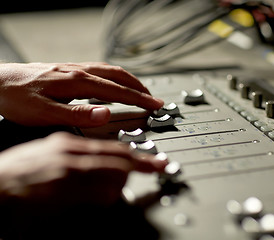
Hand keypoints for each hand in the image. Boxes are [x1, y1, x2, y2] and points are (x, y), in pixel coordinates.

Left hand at [0, 62, 163, 126]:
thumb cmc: (16, 98)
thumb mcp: (44, 113)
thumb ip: (77, 114)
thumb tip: (106, 114)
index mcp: (77, 82)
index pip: (117, 90)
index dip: (139, 98)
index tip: (155, 105)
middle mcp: (78, 72)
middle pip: (118, 75)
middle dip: (139, 87)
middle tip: (154, 98)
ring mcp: (73, 69)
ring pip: (110, 70)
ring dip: (129, 80)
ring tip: (141, 89)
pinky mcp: (68, 70)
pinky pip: (100, 70)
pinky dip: (115, 76)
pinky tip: (114, 82)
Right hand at [0, 132, 167, 206]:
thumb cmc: (23, 167)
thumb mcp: (53, 151)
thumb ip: (80, 155)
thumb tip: (104, 160)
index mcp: (70, 143)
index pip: (113, 146)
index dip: (138, 154)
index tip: (155, 160)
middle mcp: (72, 154)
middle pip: (118, 158)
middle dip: (141, 165)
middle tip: (156, 168)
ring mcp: (67, 172)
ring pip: (112, 174)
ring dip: (124, 182)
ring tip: (121, 186)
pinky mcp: (61, 190)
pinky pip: (96, 193)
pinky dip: (108, 195)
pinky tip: (105, 196)